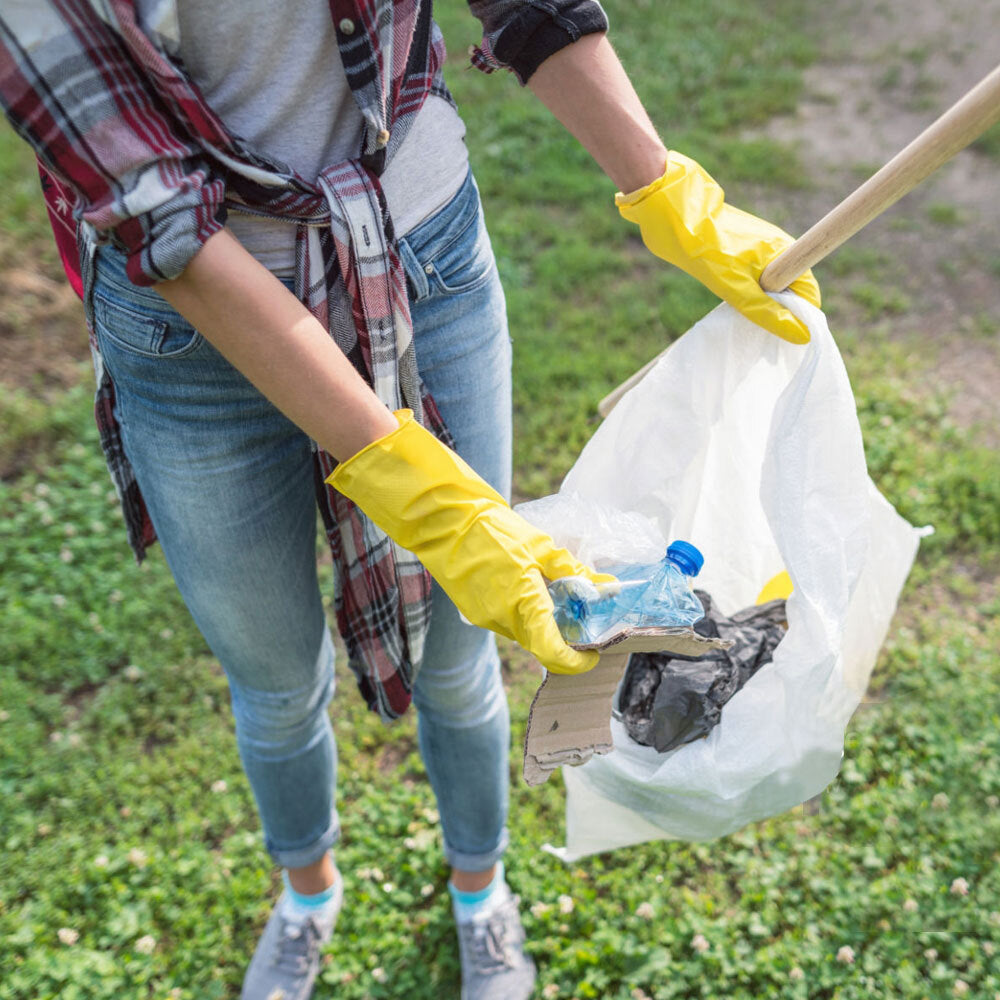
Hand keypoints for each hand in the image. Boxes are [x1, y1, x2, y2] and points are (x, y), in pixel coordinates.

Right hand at [327, 411, 613, 673]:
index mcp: (523, 603)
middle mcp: (503, 620)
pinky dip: (523, 613)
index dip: (576, 662)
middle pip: (541, 645)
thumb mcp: (541, 547)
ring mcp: (485, 619)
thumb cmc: (494, 529)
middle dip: (563, 638)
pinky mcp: (474, 613)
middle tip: (579, 614)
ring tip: (551, 591)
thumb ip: (574, 572)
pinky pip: (507, 622)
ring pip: (524, 633)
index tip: (593, 653)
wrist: (445, 522)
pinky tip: (526, 587)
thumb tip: (607, 588)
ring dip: (541, 622)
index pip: (552, 653)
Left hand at [616, 152, 821, 343]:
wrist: (672, 211)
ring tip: (745, 321)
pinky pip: (754, 276)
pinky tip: (732, 302)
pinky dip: (749, 292)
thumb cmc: (705, 249)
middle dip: (782, 312)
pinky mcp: (739, 248)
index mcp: (784, 251)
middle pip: (791, 288)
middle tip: (761, 334)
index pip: (808, 289)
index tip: (788, 335)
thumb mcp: (736, 288)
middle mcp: (776, 247)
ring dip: (763, 304)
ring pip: (771, 283)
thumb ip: (767, 312)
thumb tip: (801, 335)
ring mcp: (757, 247)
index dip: (804, 314)